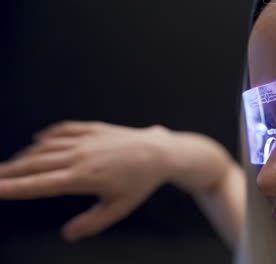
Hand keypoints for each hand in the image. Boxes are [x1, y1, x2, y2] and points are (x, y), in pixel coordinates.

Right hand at [0, 121, 178, 241]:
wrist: (160, 152)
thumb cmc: (141, 182)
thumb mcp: (119, 208)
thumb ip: (92, 222)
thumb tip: (68, 235)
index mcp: (83, 177)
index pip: (40, 184)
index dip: (14, 188)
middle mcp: (79, 156)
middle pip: (35, 163)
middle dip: (10, 171)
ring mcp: (86, 140)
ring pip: (47, 146)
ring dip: (25, 155)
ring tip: (11, 164)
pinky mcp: (94, 129)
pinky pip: (65, 129)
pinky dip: (49, 134)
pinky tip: (39, 139)